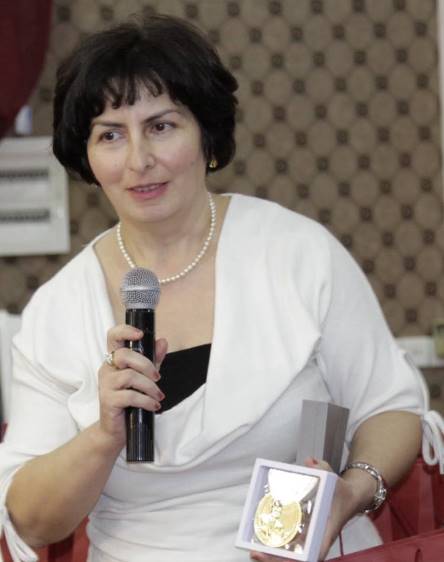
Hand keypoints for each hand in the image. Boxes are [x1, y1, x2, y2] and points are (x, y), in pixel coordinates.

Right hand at [97, 324, 167, 447]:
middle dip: (146, 365)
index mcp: (114, 359)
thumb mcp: (144, 377)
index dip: (125, 331)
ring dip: (149, 386)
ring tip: (158, 396)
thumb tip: (162, 341)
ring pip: (129, 376)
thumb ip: (153, 359)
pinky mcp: (108, 401)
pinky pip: (130, 396)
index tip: (140, 334)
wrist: (115, 430)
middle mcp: (106, 369)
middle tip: (158, 377)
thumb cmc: (129, 401)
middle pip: (124, 355)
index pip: (113, 336)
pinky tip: (153, 405)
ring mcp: (105, 385)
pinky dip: (146, 400)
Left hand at [250, 458, 365, 561]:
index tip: (288, 559)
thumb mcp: (333, 478)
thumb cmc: (342, 493)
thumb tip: (310, 462)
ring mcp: (311, 539)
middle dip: (276, 559)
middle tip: (256, 554)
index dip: (301, 559)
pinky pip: (290, 546)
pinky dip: (277, 548)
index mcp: (326, 531)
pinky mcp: (305, 535)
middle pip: (298, 559)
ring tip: (254, 553)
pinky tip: (262, 543)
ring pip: (292, 556)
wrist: (351, 498)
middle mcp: (318, 539)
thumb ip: (322, 468)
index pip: (316, 553)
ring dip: (273, 557)